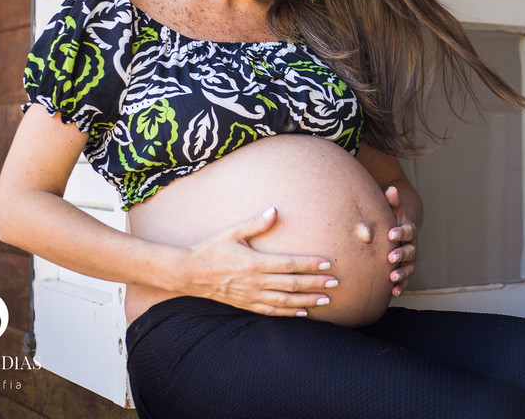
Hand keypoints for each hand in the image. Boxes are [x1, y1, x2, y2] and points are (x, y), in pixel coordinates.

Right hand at [184, 206, 336, 315]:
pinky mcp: (246, 304)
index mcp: (255, 263)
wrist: (189, 274)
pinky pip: (271, 311)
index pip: (289, 265)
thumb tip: (275, 210)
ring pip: (285, 301)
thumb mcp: (232, 233)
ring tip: (326, 300)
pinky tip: (302, 313)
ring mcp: (251, 296)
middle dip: (316, 284)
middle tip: (336, 283)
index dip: (310, 264)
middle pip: (292, 284)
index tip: (328, 263)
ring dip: (307, 301)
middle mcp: (255, 282)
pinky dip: (288, 313)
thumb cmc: (212, 249)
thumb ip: (255, 224)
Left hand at [384, 186, 417, 296]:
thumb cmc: (394, 219)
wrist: (402, 230)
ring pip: (408, 267)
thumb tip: (391, 188)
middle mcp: (412, 245)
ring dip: (402, 273)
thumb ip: (393, 202)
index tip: (391, 233)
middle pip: (409, 250)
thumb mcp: (394, 210)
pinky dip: (400, 286)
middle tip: (390, 257)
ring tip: (392, 278)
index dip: (400, 232)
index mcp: (408, 230)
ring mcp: (410, 259)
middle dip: (401, 254)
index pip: (407, 230)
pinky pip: (405, 279)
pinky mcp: (405, 270)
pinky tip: (393, 292)